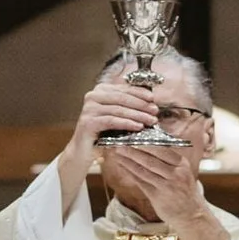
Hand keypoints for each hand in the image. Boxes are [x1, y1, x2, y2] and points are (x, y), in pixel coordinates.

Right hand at [63, 71, 156, 190]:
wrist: (83, 151)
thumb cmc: (102, 133)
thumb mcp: (116, 116)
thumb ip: (127, 107)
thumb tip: (149, 103)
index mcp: (100, 91)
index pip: (123, 88)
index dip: (139, 92)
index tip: (153, 98)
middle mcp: (92, 96)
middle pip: (122, 98)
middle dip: (141, 104)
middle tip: (155, 111)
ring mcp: (89, 109)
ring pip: (118, 110)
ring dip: (137, 115)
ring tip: (151, 120)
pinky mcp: (88, 122)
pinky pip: (112, 121)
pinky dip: (127, 123)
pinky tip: (138, 127)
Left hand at [107, 131, 222, 239]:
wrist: (191, 214)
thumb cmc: (184, 191)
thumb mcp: (182, 171)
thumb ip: (168, 160)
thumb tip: (149, 145)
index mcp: (181, 164)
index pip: (161, 149)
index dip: (145, 142)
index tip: (133, 135)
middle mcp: (175, 173)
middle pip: (150, 158)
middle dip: (133, 150)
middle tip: (120, 143)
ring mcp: (166, 186)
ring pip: (143, 170)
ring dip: (128, 161)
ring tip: (117, 153)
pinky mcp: (157, 197)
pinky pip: (141, 182)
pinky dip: (131, 173)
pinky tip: (123, 166)